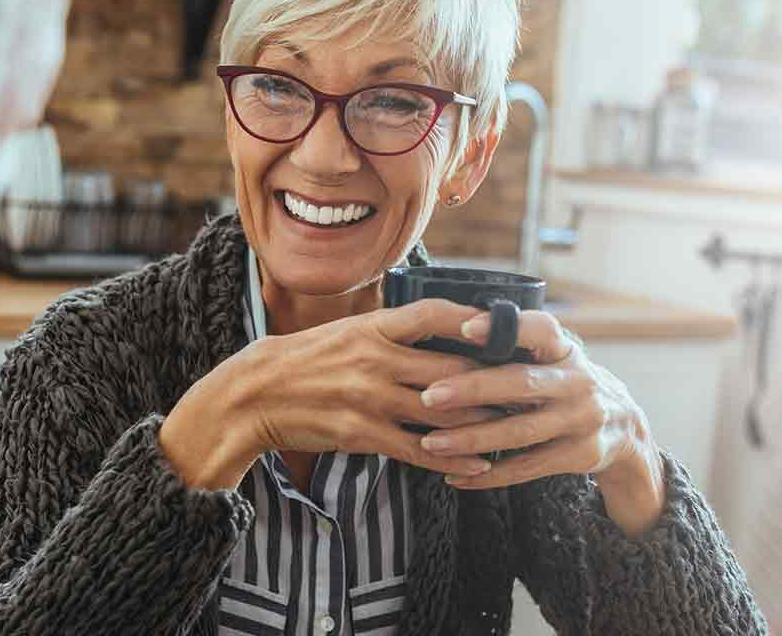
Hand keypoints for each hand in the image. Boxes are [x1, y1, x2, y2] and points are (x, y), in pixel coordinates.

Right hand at [160, 299, 505, 491]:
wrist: (253, 395)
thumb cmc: (303, 361)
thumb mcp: (344, 333)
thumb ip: (388, 332)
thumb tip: (434, 328)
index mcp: (371, 328)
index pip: (433, 315)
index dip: (473, 319)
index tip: (505, 328)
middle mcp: (375, 359)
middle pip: (451, 367)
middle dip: (494, 380)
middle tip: (527, 387)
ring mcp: (369, 398)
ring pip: (442, 412)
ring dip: (482, 423)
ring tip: (513, 428)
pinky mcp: (362, 433)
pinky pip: (418, 449)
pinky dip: (453, 459)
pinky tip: (479, 466)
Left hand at [415, 310, 666, 535]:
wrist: (625, 427)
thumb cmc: (563, 383)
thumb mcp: (552, 357)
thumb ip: (514, 347)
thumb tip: (444, 330)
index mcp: (564, 350)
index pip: (539, 329)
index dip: (503, 327)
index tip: (464, 327)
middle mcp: (578, 382)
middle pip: (521, 383)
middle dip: (472, 389)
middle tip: (430, 395)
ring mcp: (582, 420)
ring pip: (520, 431)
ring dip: (472, 439)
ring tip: (431, 443)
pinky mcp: (580, 454)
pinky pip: (527, 467)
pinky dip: (489, 475)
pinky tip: (455, 476)